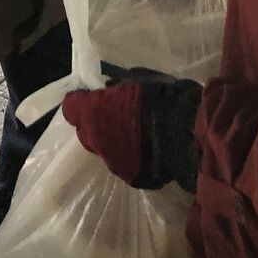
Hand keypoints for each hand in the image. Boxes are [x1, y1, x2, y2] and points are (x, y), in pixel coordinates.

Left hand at [62, 71, 202, 190]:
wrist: (186, 132)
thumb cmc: (161, 97)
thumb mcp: (138, 80)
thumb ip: (118, 88)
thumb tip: (112, 89)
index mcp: (92, 112)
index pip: (71, 108)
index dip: (81, 103)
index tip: (92, 98)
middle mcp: (96, 140)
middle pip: (87, 133)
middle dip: (98, 125)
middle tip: (117, 116)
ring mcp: (113, 162)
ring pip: (107, 151)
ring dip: (117, 143)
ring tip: (139, 135)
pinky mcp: (132, 178)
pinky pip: (127, 164)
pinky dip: (135, 157)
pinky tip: (151, 150)